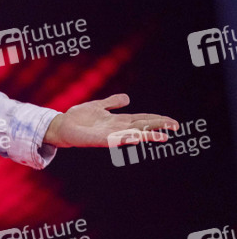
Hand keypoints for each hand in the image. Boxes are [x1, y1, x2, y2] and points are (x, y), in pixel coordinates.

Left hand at [43, 93, 178, 147]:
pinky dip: (127, 138)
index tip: (173, 122)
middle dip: (158, 126)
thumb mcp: (98, 105)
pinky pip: (116, 139)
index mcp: (118, 120)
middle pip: (142, 126)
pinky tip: (136, 138)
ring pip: (133, 134)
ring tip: (163, 137)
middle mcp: (117, 128)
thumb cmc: (79, 117)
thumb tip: (128, 98)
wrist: (62, 125)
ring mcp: (110, 135)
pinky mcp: (100, 139)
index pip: (142, 119)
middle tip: (176, 126)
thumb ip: (112, 102)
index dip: (157, 119)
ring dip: (147, 135)